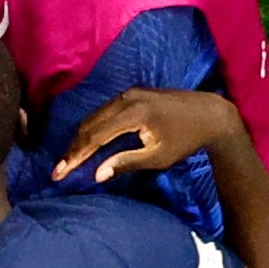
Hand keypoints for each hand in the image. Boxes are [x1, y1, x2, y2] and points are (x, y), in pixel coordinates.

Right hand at [56, 84, 233, 185]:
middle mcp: (126, 98)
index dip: (75, 156)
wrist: (209, 114)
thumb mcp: (158, 157)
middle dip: (73, 148)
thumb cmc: (186, 139)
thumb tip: (97, 174)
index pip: (94, 136)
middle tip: (59, 169)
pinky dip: (93, 127)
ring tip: (70, 158)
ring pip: (95, 116)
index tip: (59, 173)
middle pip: (89, 124)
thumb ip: (126, 163)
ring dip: (81, 137)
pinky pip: (105, 111)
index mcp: (133, 113)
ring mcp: (129, 93)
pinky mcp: (133, 93)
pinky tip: (89, 141)